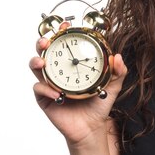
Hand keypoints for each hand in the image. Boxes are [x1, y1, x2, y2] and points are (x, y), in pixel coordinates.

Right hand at [30, 23, 127, 147]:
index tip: (65, 26)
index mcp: (72, 64)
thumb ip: (118, 72)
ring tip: (42, 62)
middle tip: (46, 41)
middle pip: (44, 51)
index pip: (64, 44)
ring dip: (36, 61)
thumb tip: (117, 57)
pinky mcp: (44, 98)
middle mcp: (58, 71)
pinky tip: (58, 93)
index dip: (61, 33)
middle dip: (42, 42)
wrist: (92, 127)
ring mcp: (49, 84)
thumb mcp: (112, 86)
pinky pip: (39, 89)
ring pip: (35, 67)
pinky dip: (46, 89)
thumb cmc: (99, 105)